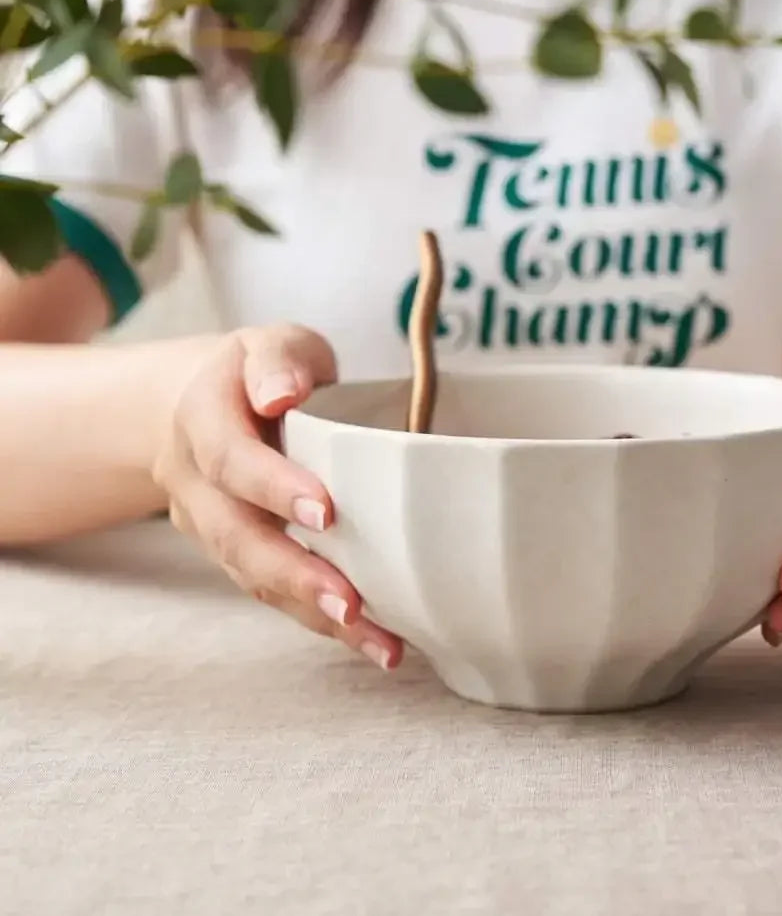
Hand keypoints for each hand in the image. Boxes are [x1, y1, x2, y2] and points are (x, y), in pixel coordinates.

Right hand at [154, 324, 402, 670]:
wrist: (199, 408)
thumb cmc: (255, 374)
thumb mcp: (268, 344)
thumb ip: (279, 361)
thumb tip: (283, 393)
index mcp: (201, 420)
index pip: (229, 459)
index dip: (272, 487)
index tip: (325, 511)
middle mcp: (196, 482)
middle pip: (236, 537)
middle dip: (294, 575)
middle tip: (351, 603)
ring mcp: (212, 527)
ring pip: (254, 578)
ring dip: (314, 614)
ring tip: (378, 642)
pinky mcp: (239, 558)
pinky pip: (274, 594)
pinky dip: (322, 622)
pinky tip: (376, 642)